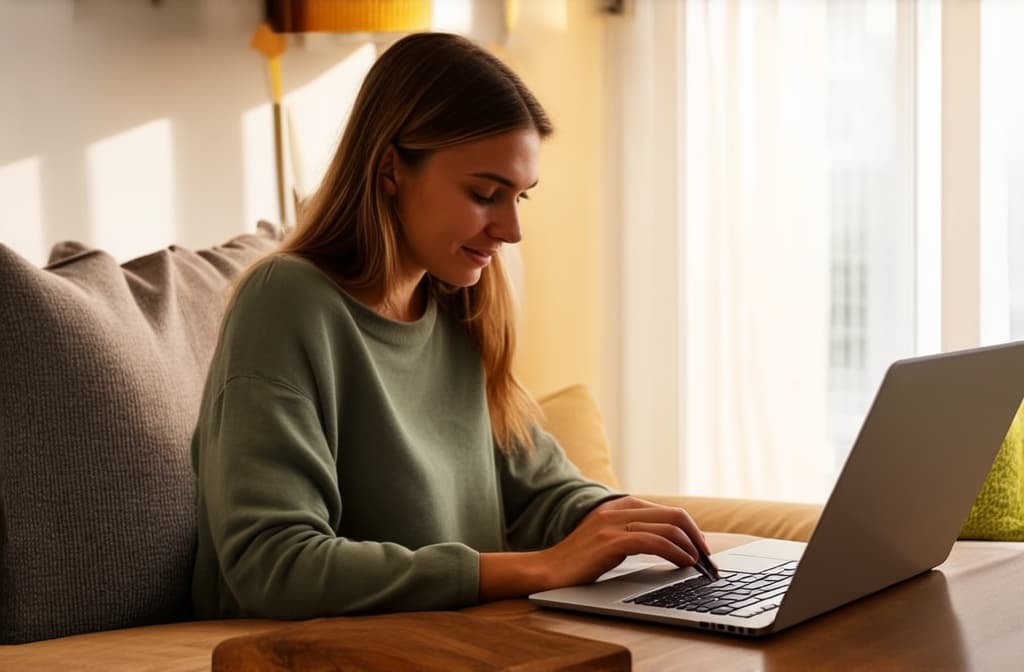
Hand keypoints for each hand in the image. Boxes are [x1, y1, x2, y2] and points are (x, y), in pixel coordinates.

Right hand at [539, 495, 711, 588]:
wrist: (547, 571)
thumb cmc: (579, 561)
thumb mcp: (609, 539)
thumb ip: (634, 533)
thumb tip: (672, 544)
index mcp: (620, 505)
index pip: (668, 511)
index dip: (692, 530)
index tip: (703, 550)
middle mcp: (618, 509)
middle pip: (674, 515)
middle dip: (697, 537)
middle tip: (708, 559)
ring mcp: (613, 523)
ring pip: (667, 527)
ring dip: (690, 547)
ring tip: (699, 564)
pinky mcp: (610, 541)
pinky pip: (653, 542)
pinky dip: (675, 552)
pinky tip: (684, 563)